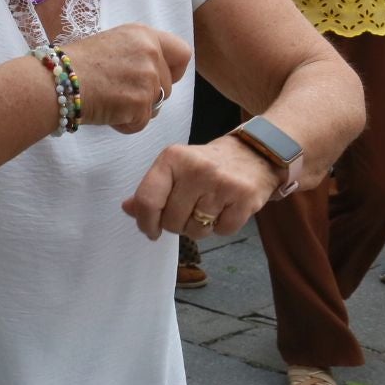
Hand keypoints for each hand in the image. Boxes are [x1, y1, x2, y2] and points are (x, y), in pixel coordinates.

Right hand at [60, 23, 191, 134]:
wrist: (56, 81)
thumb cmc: (76, 63)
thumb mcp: (113, 43)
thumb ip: (138, 53)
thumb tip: (153, 72)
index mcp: (144, 35)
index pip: (182, 53)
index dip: (174, 70)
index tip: (160, 77)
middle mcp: (151, 54)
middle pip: (168, 87)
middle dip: (147, 96)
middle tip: (120, 93)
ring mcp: (147, 79)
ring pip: (155, 106)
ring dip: (136, 110)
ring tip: (110, 101)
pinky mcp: (140, 104)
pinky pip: (141, 123)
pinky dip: (125, 124)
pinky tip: (106, 111)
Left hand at [121, 136, 279, 240]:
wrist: (257, 151)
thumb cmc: (209, 164)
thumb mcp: (176, 167)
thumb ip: (152, 189)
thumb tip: (128, 209)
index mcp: (173, 158)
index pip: (148, 200)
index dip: (145, 222)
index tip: (151, 230)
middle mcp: (197, 169)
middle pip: (172, 221)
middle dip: (178, 224)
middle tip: (190, 210)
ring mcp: (222, 184)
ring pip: (196, 230)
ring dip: (200, 227)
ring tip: (209, 207)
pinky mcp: (245, 199)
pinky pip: (222, 232)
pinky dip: (222, 227)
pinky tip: (226, 208)